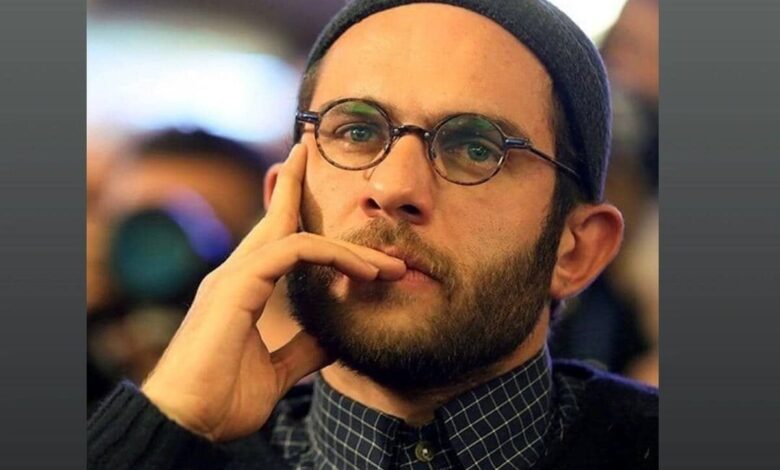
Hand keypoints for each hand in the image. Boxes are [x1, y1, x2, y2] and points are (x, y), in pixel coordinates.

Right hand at [140, 144, 405, 441]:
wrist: (189, 424)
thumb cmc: (221, 399)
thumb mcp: (279, 371)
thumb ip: (304, 349)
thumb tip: (335, 335)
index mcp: (242, 289)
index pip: (273, 238)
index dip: (291, 206)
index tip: (309, 179)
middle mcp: (237, 274)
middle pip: (275, 215)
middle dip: (297, 179)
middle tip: (314, 146)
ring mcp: (233, 276)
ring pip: (291, 231)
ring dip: (344, 242)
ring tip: (387, 265)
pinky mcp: (236, 286)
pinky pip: (293, 251)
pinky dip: (332, 256)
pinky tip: (364, 272)